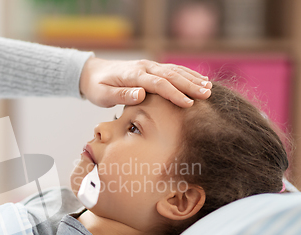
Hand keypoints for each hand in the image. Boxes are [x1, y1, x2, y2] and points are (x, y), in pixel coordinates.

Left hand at [79, 58, 211, 107]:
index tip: (188, 103)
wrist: (91, 72)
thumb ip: (121, 95)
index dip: (174, 93)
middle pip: (171, 75)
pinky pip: (171, 69)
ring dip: (192, 78)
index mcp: (134, 75)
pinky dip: (187, 74)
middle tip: (207, 95)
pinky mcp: (150, 68)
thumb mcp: (103, 95)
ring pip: (174, 70)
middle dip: (190, 85)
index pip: (158, 84)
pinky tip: (199, 80)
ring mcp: (148, 66)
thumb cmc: (96, 87)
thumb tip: (141, 94)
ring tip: (209, 88)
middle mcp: (144, 67)